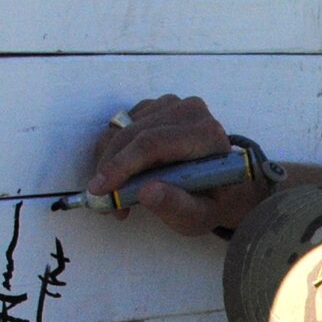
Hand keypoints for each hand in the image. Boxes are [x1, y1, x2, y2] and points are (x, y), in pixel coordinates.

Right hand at [84, 94, 252, 238]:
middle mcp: (190, 111)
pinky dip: (113, 153)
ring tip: (118, 197)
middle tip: (104, 204)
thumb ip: (176, 206)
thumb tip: (146, 192)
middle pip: (133, 134)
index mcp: (206, 134)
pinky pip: (120, 126)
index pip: (153, 143)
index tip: (99, 190)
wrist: (221, 185)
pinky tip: (123, 176)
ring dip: (109, 164)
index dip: (121, 165)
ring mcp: (171, 104)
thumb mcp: (199, 216)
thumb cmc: (210, 202)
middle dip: (110, 170)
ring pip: (121, 129)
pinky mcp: (155, 106)